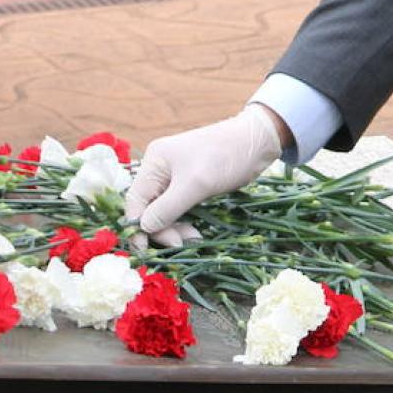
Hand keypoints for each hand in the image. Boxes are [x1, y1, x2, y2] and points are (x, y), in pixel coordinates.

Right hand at [124, 104, 289, 247]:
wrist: (257, 141)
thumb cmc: (224, 156)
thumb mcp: (195, 183)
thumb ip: (168, 207)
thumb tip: (144, 227)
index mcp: (154, 162)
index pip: (135, 201)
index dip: (137, 227)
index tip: (145, 250)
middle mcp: (160, 169)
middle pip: (149, 208)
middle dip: (162, 228)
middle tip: (181, 243)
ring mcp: (175, 178)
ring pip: (164, 212)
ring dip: (175, 228)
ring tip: (194, 238)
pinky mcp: (191, 186)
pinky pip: (179, 210)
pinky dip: (185, 222)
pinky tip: (195, 232)